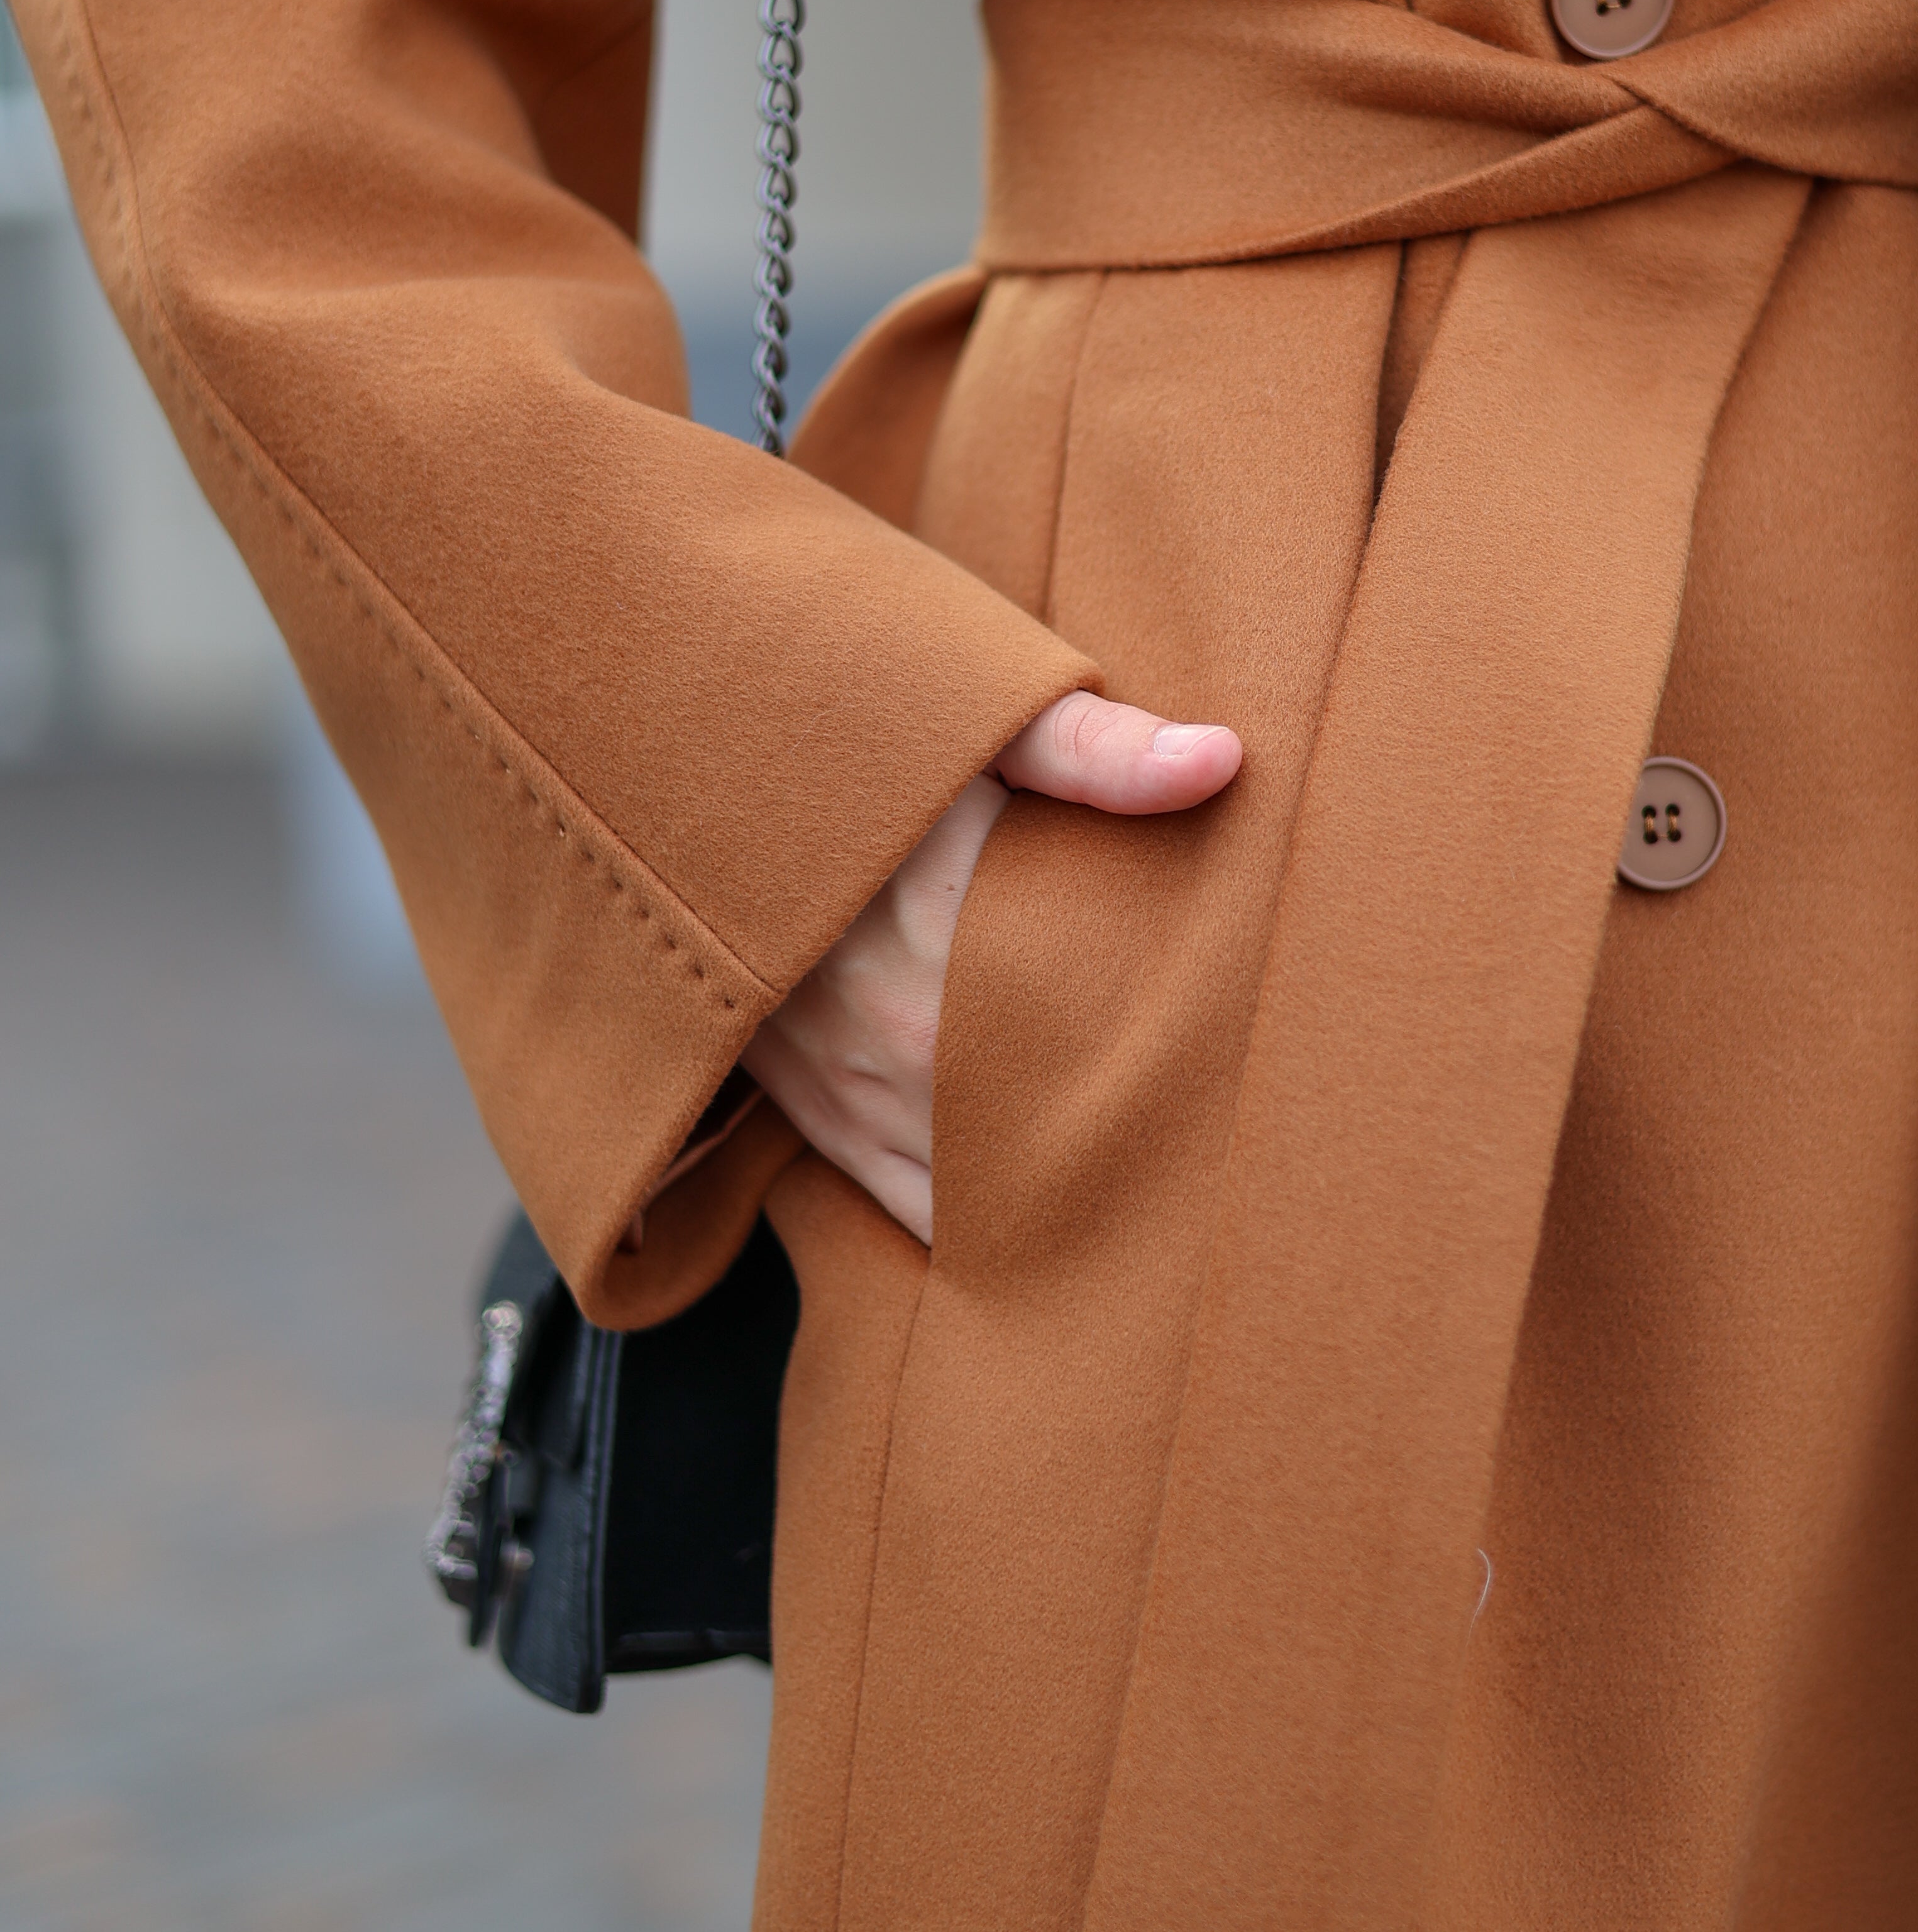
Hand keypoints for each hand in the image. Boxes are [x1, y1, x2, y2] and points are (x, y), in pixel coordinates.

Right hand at [738, 692, 1240, 1244]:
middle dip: (1119, 1164)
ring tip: (1133, 1224)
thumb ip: (1089, 744)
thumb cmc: (829, 719)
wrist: (666, 750)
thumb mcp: (963, 705)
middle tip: (1208, 1186)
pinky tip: (1025, 1226)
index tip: (1236, 1109)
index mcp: (946, 934)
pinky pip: (890, 1194)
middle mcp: (889, 1033)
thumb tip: (1221, 761)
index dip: (1168, 1093)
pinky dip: (960, 1217)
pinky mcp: (797, 1095)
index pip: (1087, 1053)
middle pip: (1035, 1139)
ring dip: (1043, 1204)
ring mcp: (837, 1078)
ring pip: (965, 1188)